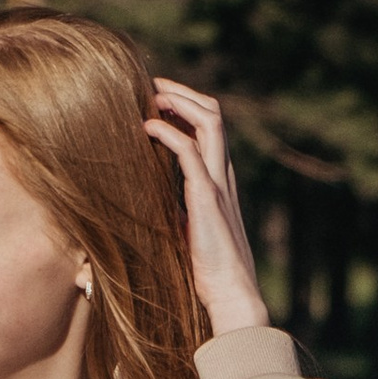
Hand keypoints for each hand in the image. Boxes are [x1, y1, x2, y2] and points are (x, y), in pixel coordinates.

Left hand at [143, 79, 268, 339]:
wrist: (229, 293)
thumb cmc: (207, 269)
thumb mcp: (188, 227)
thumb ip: (177, 206)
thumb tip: (150, 199)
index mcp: (220, 179)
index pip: (210, 126)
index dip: (187, 106)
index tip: (157, 98)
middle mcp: (223, 174)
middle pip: (213, 113)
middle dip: (183, 92)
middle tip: (153, 85)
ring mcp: (218, 183)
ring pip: (209, 121)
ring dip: (179, 101)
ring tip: (152, 95)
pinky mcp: (206, 197)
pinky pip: (189, 151)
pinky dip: (168, 132)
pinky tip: (147, 128)